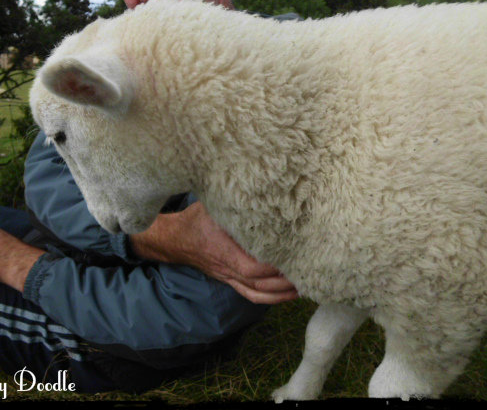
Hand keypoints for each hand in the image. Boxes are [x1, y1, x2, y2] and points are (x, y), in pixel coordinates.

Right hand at [130, 202, 298, 304]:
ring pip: (258, 294)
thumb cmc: (196, 219)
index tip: (297, 256)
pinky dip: (271, 298)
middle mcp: (227, 268)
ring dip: (282, 293)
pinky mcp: (229, 280)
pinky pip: (251, 295)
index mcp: (223, 250)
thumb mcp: (214, 205)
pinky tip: (288, 293)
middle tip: (310, 271)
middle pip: (260, 284)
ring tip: (306, 285)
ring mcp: (228, 277)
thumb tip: (262, 189)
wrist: (175, 238)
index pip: (253, 267)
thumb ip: (236, 203)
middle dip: (286, 281)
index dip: (275, 266)